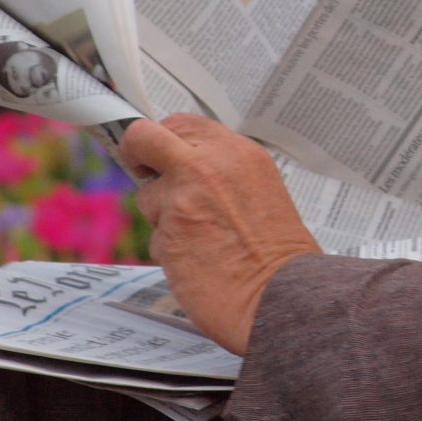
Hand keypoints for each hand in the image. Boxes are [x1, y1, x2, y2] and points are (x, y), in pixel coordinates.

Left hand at [119, 115, 319, 355]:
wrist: (284, 296)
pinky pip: (155, 236)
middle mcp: (208, 166)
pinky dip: (171, 251)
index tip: (162, 156)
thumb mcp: (262, 191)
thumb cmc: (281, 255)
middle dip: (136, 154)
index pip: (182, 123)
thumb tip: (183, 172)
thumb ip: (222, 174)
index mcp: (239, 153)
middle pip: (143, 137)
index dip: (166, 141)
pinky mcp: (168, 233)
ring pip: (147, 196)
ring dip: (163, 217)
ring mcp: (184, 198)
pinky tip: (201, 263)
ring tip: (201, 240)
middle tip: (144, 174)